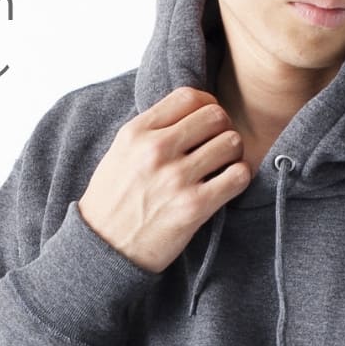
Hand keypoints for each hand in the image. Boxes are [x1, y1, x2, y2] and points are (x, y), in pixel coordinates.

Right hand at [77, 85, 251, 274]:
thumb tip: (187, 114)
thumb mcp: (120, 154)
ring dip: (234, 155)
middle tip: (218, 148)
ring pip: (231, 143)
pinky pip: (238, 177)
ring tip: (224, 168)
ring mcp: (176, 178)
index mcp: (137, 132)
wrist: (104, 249)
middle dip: (224, 129)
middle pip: (216, 116)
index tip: (208, 122)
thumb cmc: (113, 203)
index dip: (208, 105)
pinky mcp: (194, 207)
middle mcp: (157, 150)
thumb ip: (150, 131)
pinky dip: (240, 178)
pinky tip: (228, 185)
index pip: (189, 96)